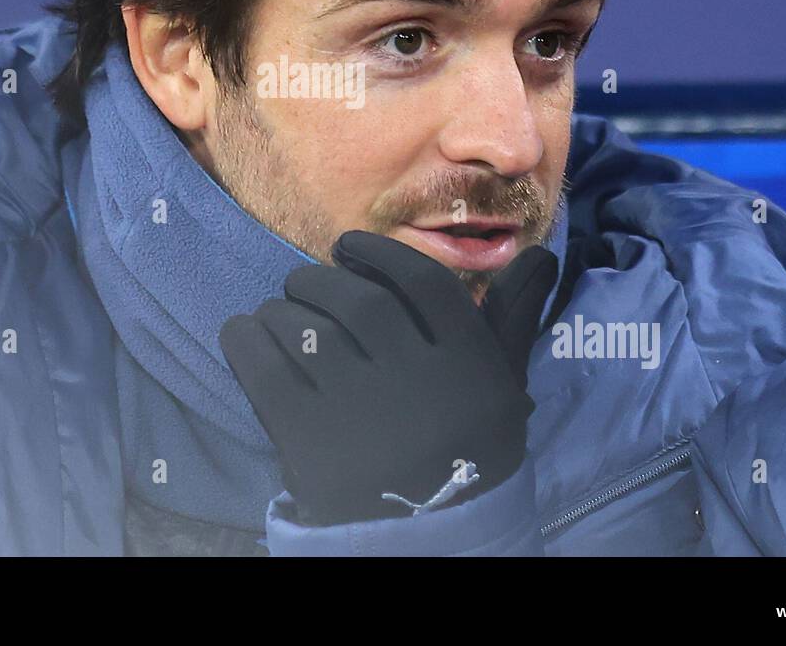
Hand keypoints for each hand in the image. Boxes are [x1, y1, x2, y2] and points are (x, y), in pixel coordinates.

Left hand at [220, 230, 555, 525]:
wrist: (428, 540)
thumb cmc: (465, 451)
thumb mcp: (498, 386)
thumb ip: (511, 316)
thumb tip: (540, 252)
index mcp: (469, 369)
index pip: (425, 285)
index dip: (380, 253)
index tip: (349, 246)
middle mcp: (417, 387)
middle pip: (361, 303)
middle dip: (323, 281)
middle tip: (305, 283)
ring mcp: (359, 415)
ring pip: (311, 331)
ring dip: (283, 310)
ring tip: (279, 313)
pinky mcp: (307, 444)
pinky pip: (264, 369)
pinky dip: (247, 340)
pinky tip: (245, 333)